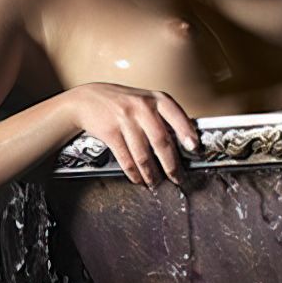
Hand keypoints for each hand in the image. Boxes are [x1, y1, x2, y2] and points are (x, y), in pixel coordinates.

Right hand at [62, 82, 199, 186]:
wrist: (86, 100)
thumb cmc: (122, 102)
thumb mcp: (145, 100)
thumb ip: (163, 116)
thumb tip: (185, 142)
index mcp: (156, 99)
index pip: (176, 116)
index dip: (187, 133)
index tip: (194, 149)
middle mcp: (142, 107)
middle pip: (161, 141)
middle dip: (171, 165)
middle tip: (178, 178)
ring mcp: (125, 120)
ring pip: (143, 155)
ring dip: (152, 174)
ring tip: (157, 183)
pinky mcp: (110, 132)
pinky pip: (126, 159)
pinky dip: (134, 173)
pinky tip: (139, 179)